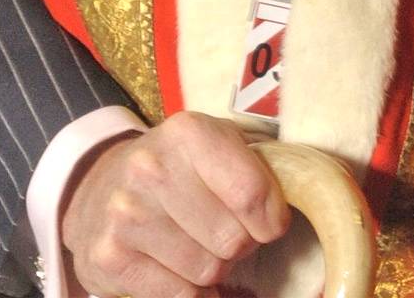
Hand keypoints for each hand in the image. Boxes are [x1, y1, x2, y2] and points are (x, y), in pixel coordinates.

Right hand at [61, 111, 289, 297]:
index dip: (271, 220)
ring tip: (197, 243)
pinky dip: (188, 291)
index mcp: (188, 132)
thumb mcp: (220, 146)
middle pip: (233, 240)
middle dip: (240, 245)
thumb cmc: (180, 170)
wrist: (98, 186)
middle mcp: (151, 168)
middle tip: (224, 231)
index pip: (253, 195)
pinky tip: (176, 265)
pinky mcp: (109, 256)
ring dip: (213, 268)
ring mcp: (126, 214)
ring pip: (207, 271)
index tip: (266, 222)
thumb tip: (316, 196)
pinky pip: (178, 296)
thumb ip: (262, 168)